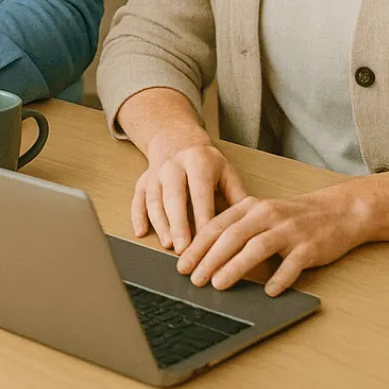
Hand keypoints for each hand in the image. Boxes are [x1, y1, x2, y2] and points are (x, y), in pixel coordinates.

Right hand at [133, 128, 247, 254]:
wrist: (176, 139)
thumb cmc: (206, 162)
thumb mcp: (226, 171)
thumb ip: (238, 196)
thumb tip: (251, 223)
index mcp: (197, 161)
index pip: (200, 192)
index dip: (203, 216)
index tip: (209, 239)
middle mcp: (173, 166)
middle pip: (173, 196)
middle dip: (178, 224)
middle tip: (184, 249)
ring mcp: (155, 173)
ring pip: (154, 199)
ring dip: (160, 223)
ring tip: (168, 245)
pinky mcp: (143, 181)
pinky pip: (137, 199)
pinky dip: (137, 216)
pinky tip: (140, 232)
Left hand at [176, 185, 367, 295]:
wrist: (336, 212)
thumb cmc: (291, 218)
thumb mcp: (260, 215)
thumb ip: (237, 229)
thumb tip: (206, 256)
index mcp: (250, 207)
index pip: (217, 226)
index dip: (197, 246)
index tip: (182, 264)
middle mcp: (266, 215)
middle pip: (231, 236)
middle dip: (209, 259)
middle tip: (195, 278)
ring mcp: (288, 230)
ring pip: (256, 248)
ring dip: (235, 267)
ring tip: (218, 284)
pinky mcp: (309, 247)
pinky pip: (292, 264)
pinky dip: (280, 277)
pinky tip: (268, 291)